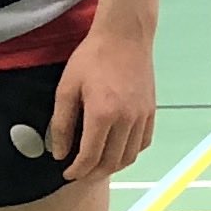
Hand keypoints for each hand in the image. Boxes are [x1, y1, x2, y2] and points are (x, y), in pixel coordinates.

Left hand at [51, 31, 160, 185]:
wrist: (125, 36)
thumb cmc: (92, 58)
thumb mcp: (66, 88)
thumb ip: (62, 124)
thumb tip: (60, 153)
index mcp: (102, 114)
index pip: (90, 157)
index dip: (77, 170)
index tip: (67, 173)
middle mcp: (126, 120)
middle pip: (111, 162)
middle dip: (93, 173)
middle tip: (80, 174)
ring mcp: (142, 116)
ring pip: (129, 156)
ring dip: (112, 166)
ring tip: (97, 165)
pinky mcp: (150, 111)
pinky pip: (143, 143)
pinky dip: (130, 152)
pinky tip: (117, 149)